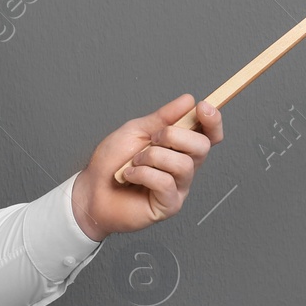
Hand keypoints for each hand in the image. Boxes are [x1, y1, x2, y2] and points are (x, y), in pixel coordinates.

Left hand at [71, 93, 222, 239]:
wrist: (92, 189)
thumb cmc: (112, 162)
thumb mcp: (136, 130)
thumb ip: (163, 117)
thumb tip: (188, 101)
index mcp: (180, 146)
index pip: (210, 134)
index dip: (213, 120)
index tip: (202, 107)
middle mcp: (184, 166)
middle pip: (202, 146)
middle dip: (174, 136)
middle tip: (151, 140)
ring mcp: (179, 187)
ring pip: (183, 164)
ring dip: (152, 157)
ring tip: (134, 162)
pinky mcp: (169, 205)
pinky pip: (165, 182)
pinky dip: (142, 174)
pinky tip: (129, 175)